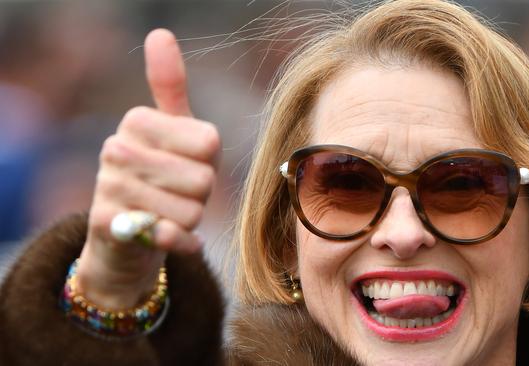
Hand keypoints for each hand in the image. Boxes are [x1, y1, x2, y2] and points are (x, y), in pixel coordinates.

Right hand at [75, 29, 220, 309]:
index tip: (185, 164)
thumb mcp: (173, 131)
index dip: (209, 164)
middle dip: (199, 195)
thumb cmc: (162, 177)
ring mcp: (108, 186)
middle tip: (175, 194)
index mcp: (138, 120)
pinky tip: (165, 236)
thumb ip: (170, 87)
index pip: (210, 144)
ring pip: (191, 211)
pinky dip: (181, 243)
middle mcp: (117, 147)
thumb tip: (159, 33)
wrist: (126, 236)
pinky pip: (170, 236)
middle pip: (203, 179)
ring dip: (189, 220)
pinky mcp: (107, 226)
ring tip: (166, 213)